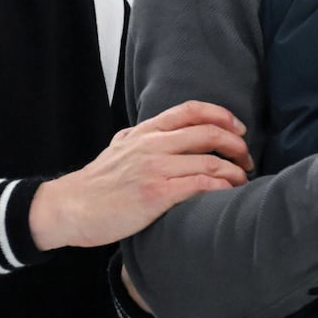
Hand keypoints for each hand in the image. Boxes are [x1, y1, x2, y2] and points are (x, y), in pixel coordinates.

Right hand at [30, 100, 252, 249]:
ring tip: (243, 182)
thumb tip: (158, 134)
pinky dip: (221, 189)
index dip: (221, 115)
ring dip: (234, 172)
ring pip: (209, 161)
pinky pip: (199, 186)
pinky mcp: (156, 195)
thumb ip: (140, 137)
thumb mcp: (118, 147)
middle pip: (208, 133)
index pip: (191, 110)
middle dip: (236, 145)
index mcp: (145, 131)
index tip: (238, 129)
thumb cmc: (96, 183)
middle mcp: (152, 145)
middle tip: (247, 159)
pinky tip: (228, 195)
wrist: (70, 207)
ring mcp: (155, 169)